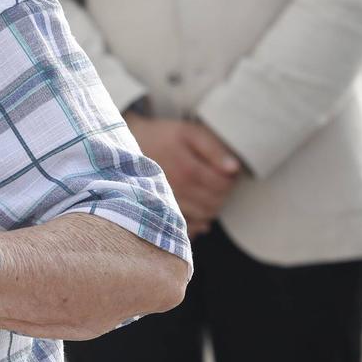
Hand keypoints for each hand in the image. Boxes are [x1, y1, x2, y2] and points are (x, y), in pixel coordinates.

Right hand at [125, 114, 239, 235]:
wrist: (126, 149)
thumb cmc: (162, 138)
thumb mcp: (189, 133)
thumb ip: (214, 149)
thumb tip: (234, 169)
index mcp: (187, 171)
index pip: (223, 185)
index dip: (230, 180)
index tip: (227, 172)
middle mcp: (177, 192)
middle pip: (215, 203)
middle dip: (222, 193)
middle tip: (218, 181)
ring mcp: (167, 205)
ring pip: (204, 216)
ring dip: (212, 206)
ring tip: (206, 192)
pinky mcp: (160, 214)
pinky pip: (188, 228)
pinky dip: (198, 223)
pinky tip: (198, 210)